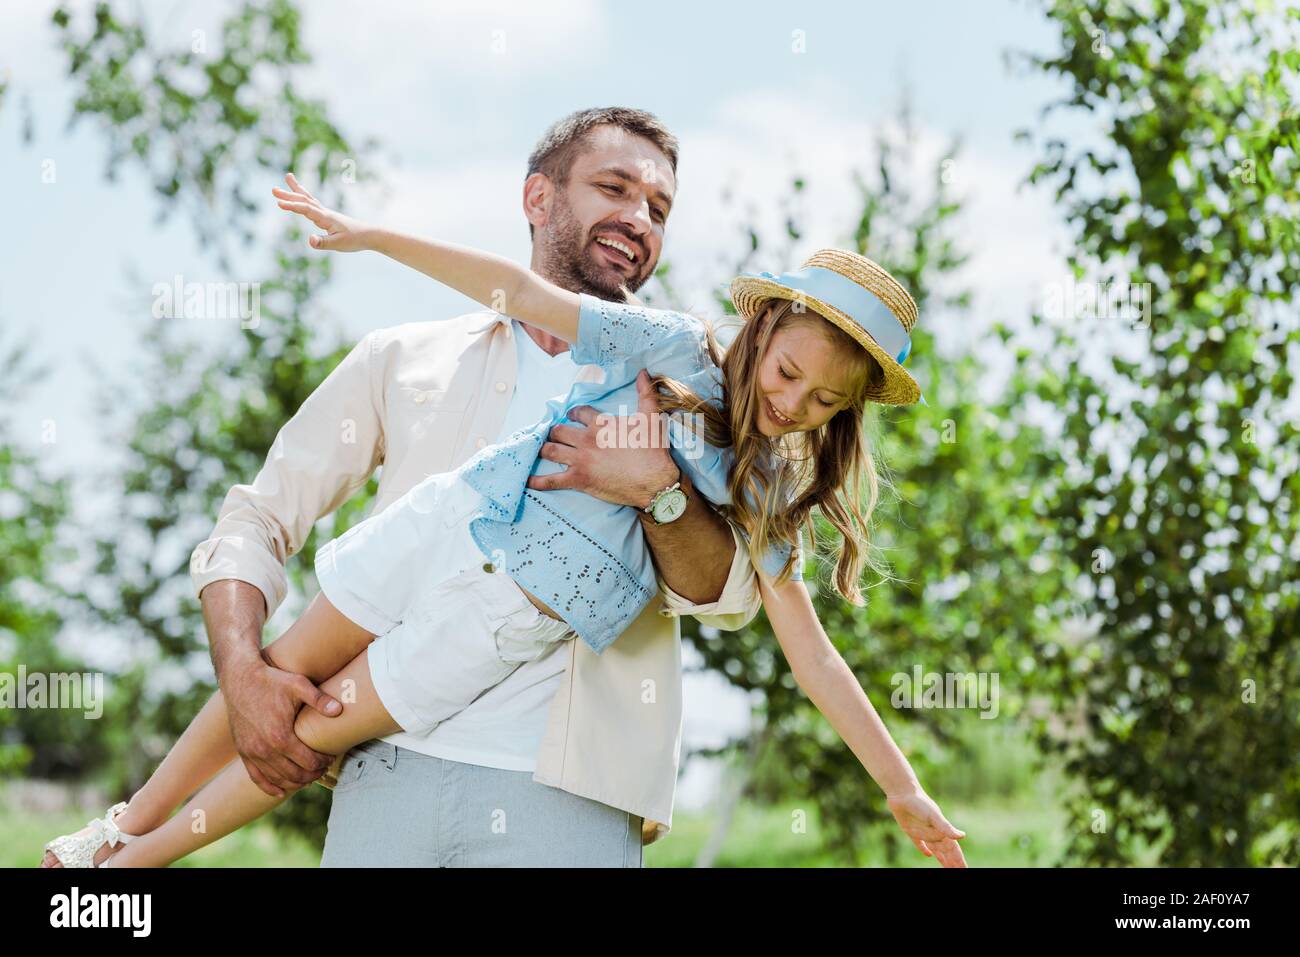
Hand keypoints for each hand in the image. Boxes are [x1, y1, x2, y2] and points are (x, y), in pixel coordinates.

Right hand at [222, 656, 340, 796]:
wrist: (240, 678)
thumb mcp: (298, 685)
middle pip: (295, 775)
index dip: (323, 762)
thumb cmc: (272, 680)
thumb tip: (339, 710)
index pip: (308, 761)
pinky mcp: (243, 752)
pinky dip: (270, 787)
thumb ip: (319, 699)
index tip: (331, 758)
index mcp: (281, 736)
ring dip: (295, 782)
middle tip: (323, 769)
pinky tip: (282, 791)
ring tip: (309, 777)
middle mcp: (265, 749)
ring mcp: (252, 753)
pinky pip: (256, 777)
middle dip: (312, 775)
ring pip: (277, 780)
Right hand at [272, 172, 371, 251]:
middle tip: (273, 189)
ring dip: (297, 189)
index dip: (292, 206)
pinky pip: (312, 203)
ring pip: (308, 198)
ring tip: (288, 177)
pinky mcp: (328, 216)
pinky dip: (304, 196)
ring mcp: (326, 213)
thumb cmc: (355, 240)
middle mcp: (324, 212)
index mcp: (325, 217)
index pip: (305, 209)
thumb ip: (324, 243)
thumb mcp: (339, 244)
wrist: (369, 235)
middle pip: (304, 199)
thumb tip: (309, 240)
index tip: (278, 203)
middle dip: (289, 195)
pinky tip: (301, 196)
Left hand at [527, 369, 679, 508]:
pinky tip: (525, 479)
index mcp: (600, 423)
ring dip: (544, 448)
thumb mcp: (651, 417)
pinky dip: (536, 480)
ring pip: (550, 450)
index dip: (574, 413)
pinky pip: (551, 480)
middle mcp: (586, 440)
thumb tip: (644, 372)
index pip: (578, 412)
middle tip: (555, 434)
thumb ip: (646, 393)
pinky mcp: (579, 479)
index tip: (572, 416)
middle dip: (554, 431)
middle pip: (558, 430)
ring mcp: (580, 460)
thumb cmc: (652, 450)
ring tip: (541, 448)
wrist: (654, 482)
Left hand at [886, 788, 967, 867]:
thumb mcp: (934, 816)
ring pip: (935, 849)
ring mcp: (923, 832)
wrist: (902, 792)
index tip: (965, 870)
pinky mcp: (911, 831)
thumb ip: (946, 827)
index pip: (953, 850)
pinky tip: (928, 855)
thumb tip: (962, 836)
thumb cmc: (919, 802)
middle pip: (946, 852)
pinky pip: (919, 844)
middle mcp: (934, 832)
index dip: (959, 860)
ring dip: (942, 859)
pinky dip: (924, 849)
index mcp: (941, 831)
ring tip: (947, 867)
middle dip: (953, 862)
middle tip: (959, 871)